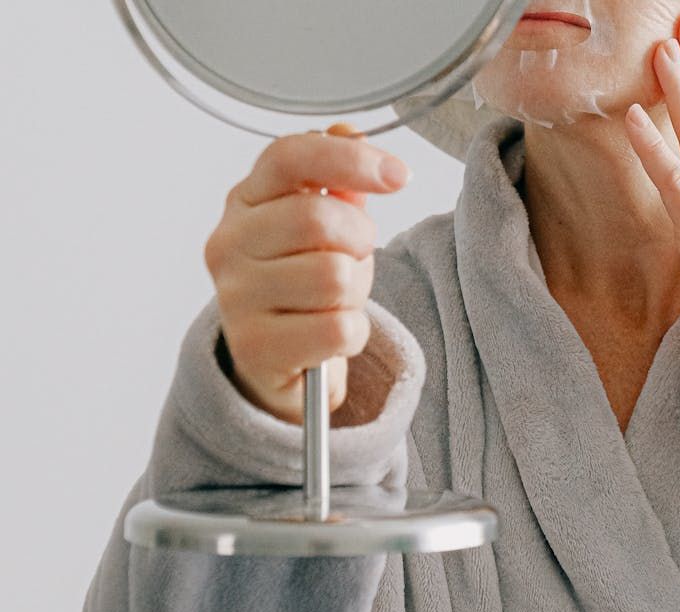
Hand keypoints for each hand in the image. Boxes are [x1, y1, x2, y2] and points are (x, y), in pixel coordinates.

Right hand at [204, 123, 408, 423]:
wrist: (276, 359)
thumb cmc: (303, 284)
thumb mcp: (323, 226)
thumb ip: (338, 181)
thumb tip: (349, 131)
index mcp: (245, 200)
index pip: (290, 157)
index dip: (350, 158)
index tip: (397, 174)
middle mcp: (229, 242)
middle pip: (319, 218)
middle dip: (360, 238)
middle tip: (356, 255)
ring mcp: (236, 296)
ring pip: (333, 277)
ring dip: (354, 292)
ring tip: (336, 299)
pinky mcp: (255, 348)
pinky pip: (337, 330)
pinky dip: (352, 334)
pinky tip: (331, 334)